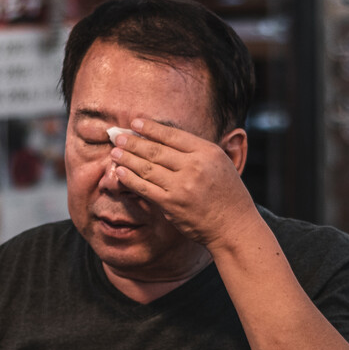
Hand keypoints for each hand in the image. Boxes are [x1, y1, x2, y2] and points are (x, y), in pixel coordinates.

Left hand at [106, 120, 257, 249]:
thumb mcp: (221, 164)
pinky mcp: (172, 204)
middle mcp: (194, 166)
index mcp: (207, 152)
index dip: (151, 128)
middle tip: (118, 136)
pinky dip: (131, 179)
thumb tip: (167, 140)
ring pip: (147, 168)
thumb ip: (197, 152)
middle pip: (156, 150)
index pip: (172, 135)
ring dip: (128, 158)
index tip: (135, 122)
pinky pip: (145, 188)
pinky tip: (121, 172)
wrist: (233, 226)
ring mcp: (182, 186)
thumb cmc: (227, 195)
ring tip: (115, 152)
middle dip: (133, 142)